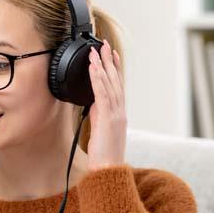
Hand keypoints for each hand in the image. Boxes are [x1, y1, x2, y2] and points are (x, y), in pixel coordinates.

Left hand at [86, 39, 126, 170]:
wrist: (108, 169)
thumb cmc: (104, 154)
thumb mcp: (101, 129)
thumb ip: (99, 114)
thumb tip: (93, 102)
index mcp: (119, 113)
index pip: (118, 86)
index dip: (115, 69)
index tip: (112, 54)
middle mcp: (120, 111)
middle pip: (115, 80)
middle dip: (109, 61)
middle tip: (104, 44)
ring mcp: (116, 114)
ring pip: (110, 84)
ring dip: (102, 65)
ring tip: (96, 50)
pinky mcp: (108, 118)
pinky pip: (102, 94)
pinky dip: (98, 79)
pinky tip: (93, 68)